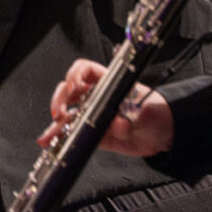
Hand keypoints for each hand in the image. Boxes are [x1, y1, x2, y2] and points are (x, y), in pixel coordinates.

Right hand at [39, 58, 174, 156]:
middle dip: (61, 99)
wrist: (163, 133)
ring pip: (67, 113)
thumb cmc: (155, 111)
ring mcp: (92, 114)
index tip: (74, 87)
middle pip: (69, 90)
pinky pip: (72, 132)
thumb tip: (119, 123)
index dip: (76, 75)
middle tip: (61, 112)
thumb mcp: (146, 111)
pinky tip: (49, 142)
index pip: (84, 70)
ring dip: (56, 123)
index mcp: (108, 83)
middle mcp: (96, 96)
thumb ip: (132, 117)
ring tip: (48, 136)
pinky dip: (60, 137)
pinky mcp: (92, 133)